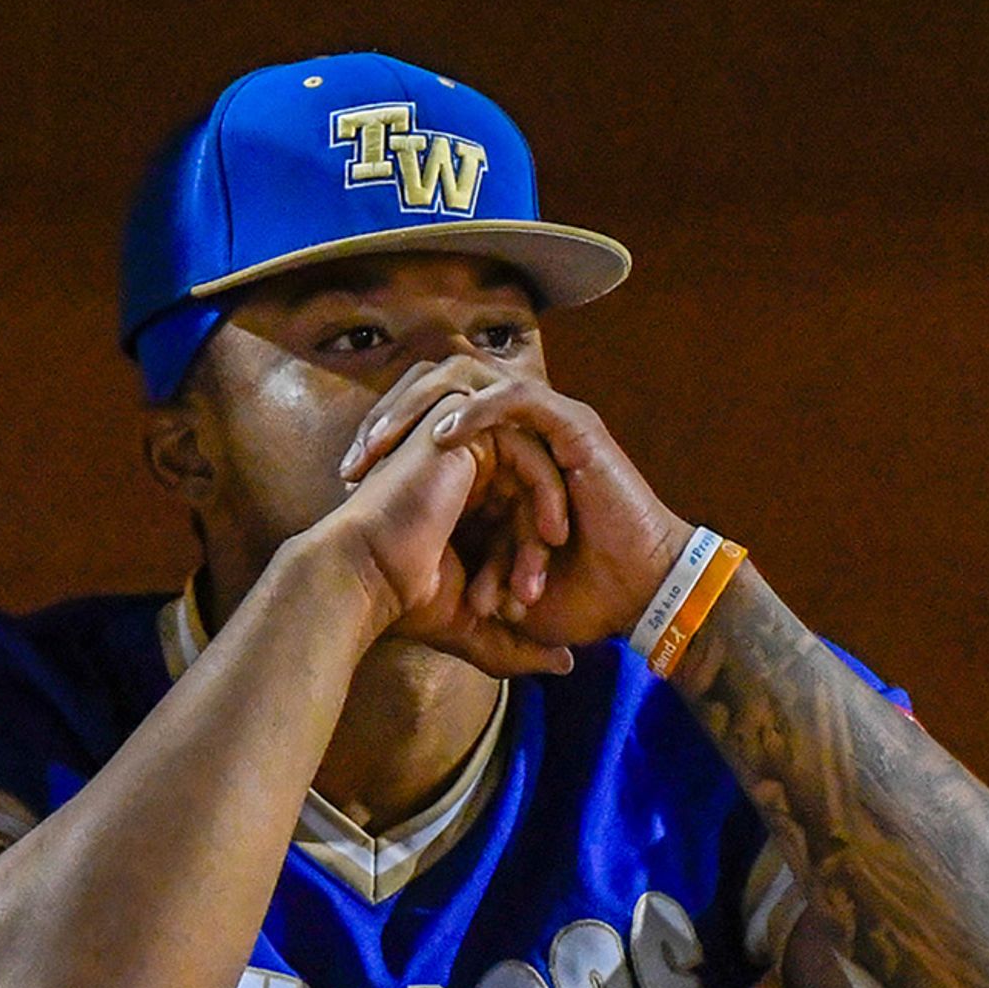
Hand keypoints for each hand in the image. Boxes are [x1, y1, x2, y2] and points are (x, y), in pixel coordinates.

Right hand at [294, 377, 577, 676]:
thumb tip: (566, 665)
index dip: (529, 565)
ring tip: (539, 574)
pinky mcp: (465, 434)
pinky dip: (548, 491)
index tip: (517, 612)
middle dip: (537, 550)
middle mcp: (462, 474)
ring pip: (534, 475)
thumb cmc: (409, 602)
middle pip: (529, 498)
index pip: (519, 522)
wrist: (365, 577)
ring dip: (546, 525)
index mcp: (461, 506)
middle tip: (526, 599)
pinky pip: (529, 450)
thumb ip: (519, 647)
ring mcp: (462, 448)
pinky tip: (551, 533)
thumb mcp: (476, 629)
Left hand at [338, 359, 692, 650]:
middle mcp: (522, 435)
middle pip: (442, 393)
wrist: (641, 599)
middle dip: (391, 420)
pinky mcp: (573, 427)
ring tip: (384, 443)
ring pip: (472, 385)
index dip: (386, 445)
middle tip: (355, 460)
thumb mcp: (501, 588)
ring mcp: (549, 426)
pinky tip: (442, 438)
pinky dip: (478, 412)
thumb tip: (417, 602)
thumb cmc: (580, 598)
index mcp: (502, 462)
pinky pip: (517, 399)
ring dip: (423, 410)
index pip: (430, 427)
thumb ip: (466, 585)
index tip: (347, 483)